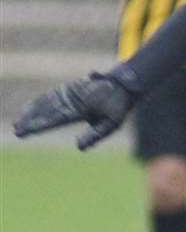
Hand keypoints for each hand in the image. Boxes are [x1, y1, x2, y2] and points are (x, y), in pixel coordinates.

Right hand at [13, 72, 136, 149]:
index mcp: (81, 108)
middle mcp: (72, 99)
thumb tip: (78, 147)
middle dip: (30, 120)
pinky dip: (39, 101)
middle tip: (17, 130)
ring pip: (46, 102)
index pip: (55, 118)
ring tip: (18, 122)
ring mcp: (69, 92)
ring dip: (31, 111)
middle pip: (46, 110)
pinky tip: (29, 108)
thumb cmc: (118, 106)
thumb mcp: (112, 124)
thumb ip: (95, 135)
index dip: (39, 124)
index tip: (25, 130)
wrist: (123, 84)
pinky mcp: (70, 89)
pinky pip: (51, 95)